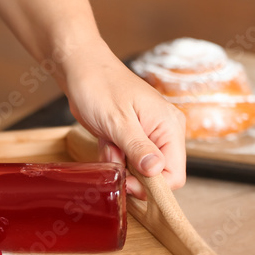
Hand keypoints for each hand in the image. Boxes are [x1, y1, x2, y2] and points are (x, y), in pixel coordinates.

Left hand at [62, 45, 186, 198]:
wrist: (80, 69)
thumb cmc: (99, 87)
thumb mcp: (117, 121)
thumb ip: (138, 148)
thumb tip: (156, 172)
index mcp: (170, 127)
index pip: (174, 174)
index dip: (151, 185)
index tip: (127, 182)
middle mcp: (164, 132)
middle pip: (157, 174)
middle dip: (132, 173)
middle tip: (112, 155)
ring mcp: (148, 134)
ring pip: (138, 168)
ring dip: (119, 163)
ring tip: (107, 143)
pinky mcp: (132, 135)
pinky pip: (126, 158)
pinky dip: (113, 155)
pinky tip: (105, 141)